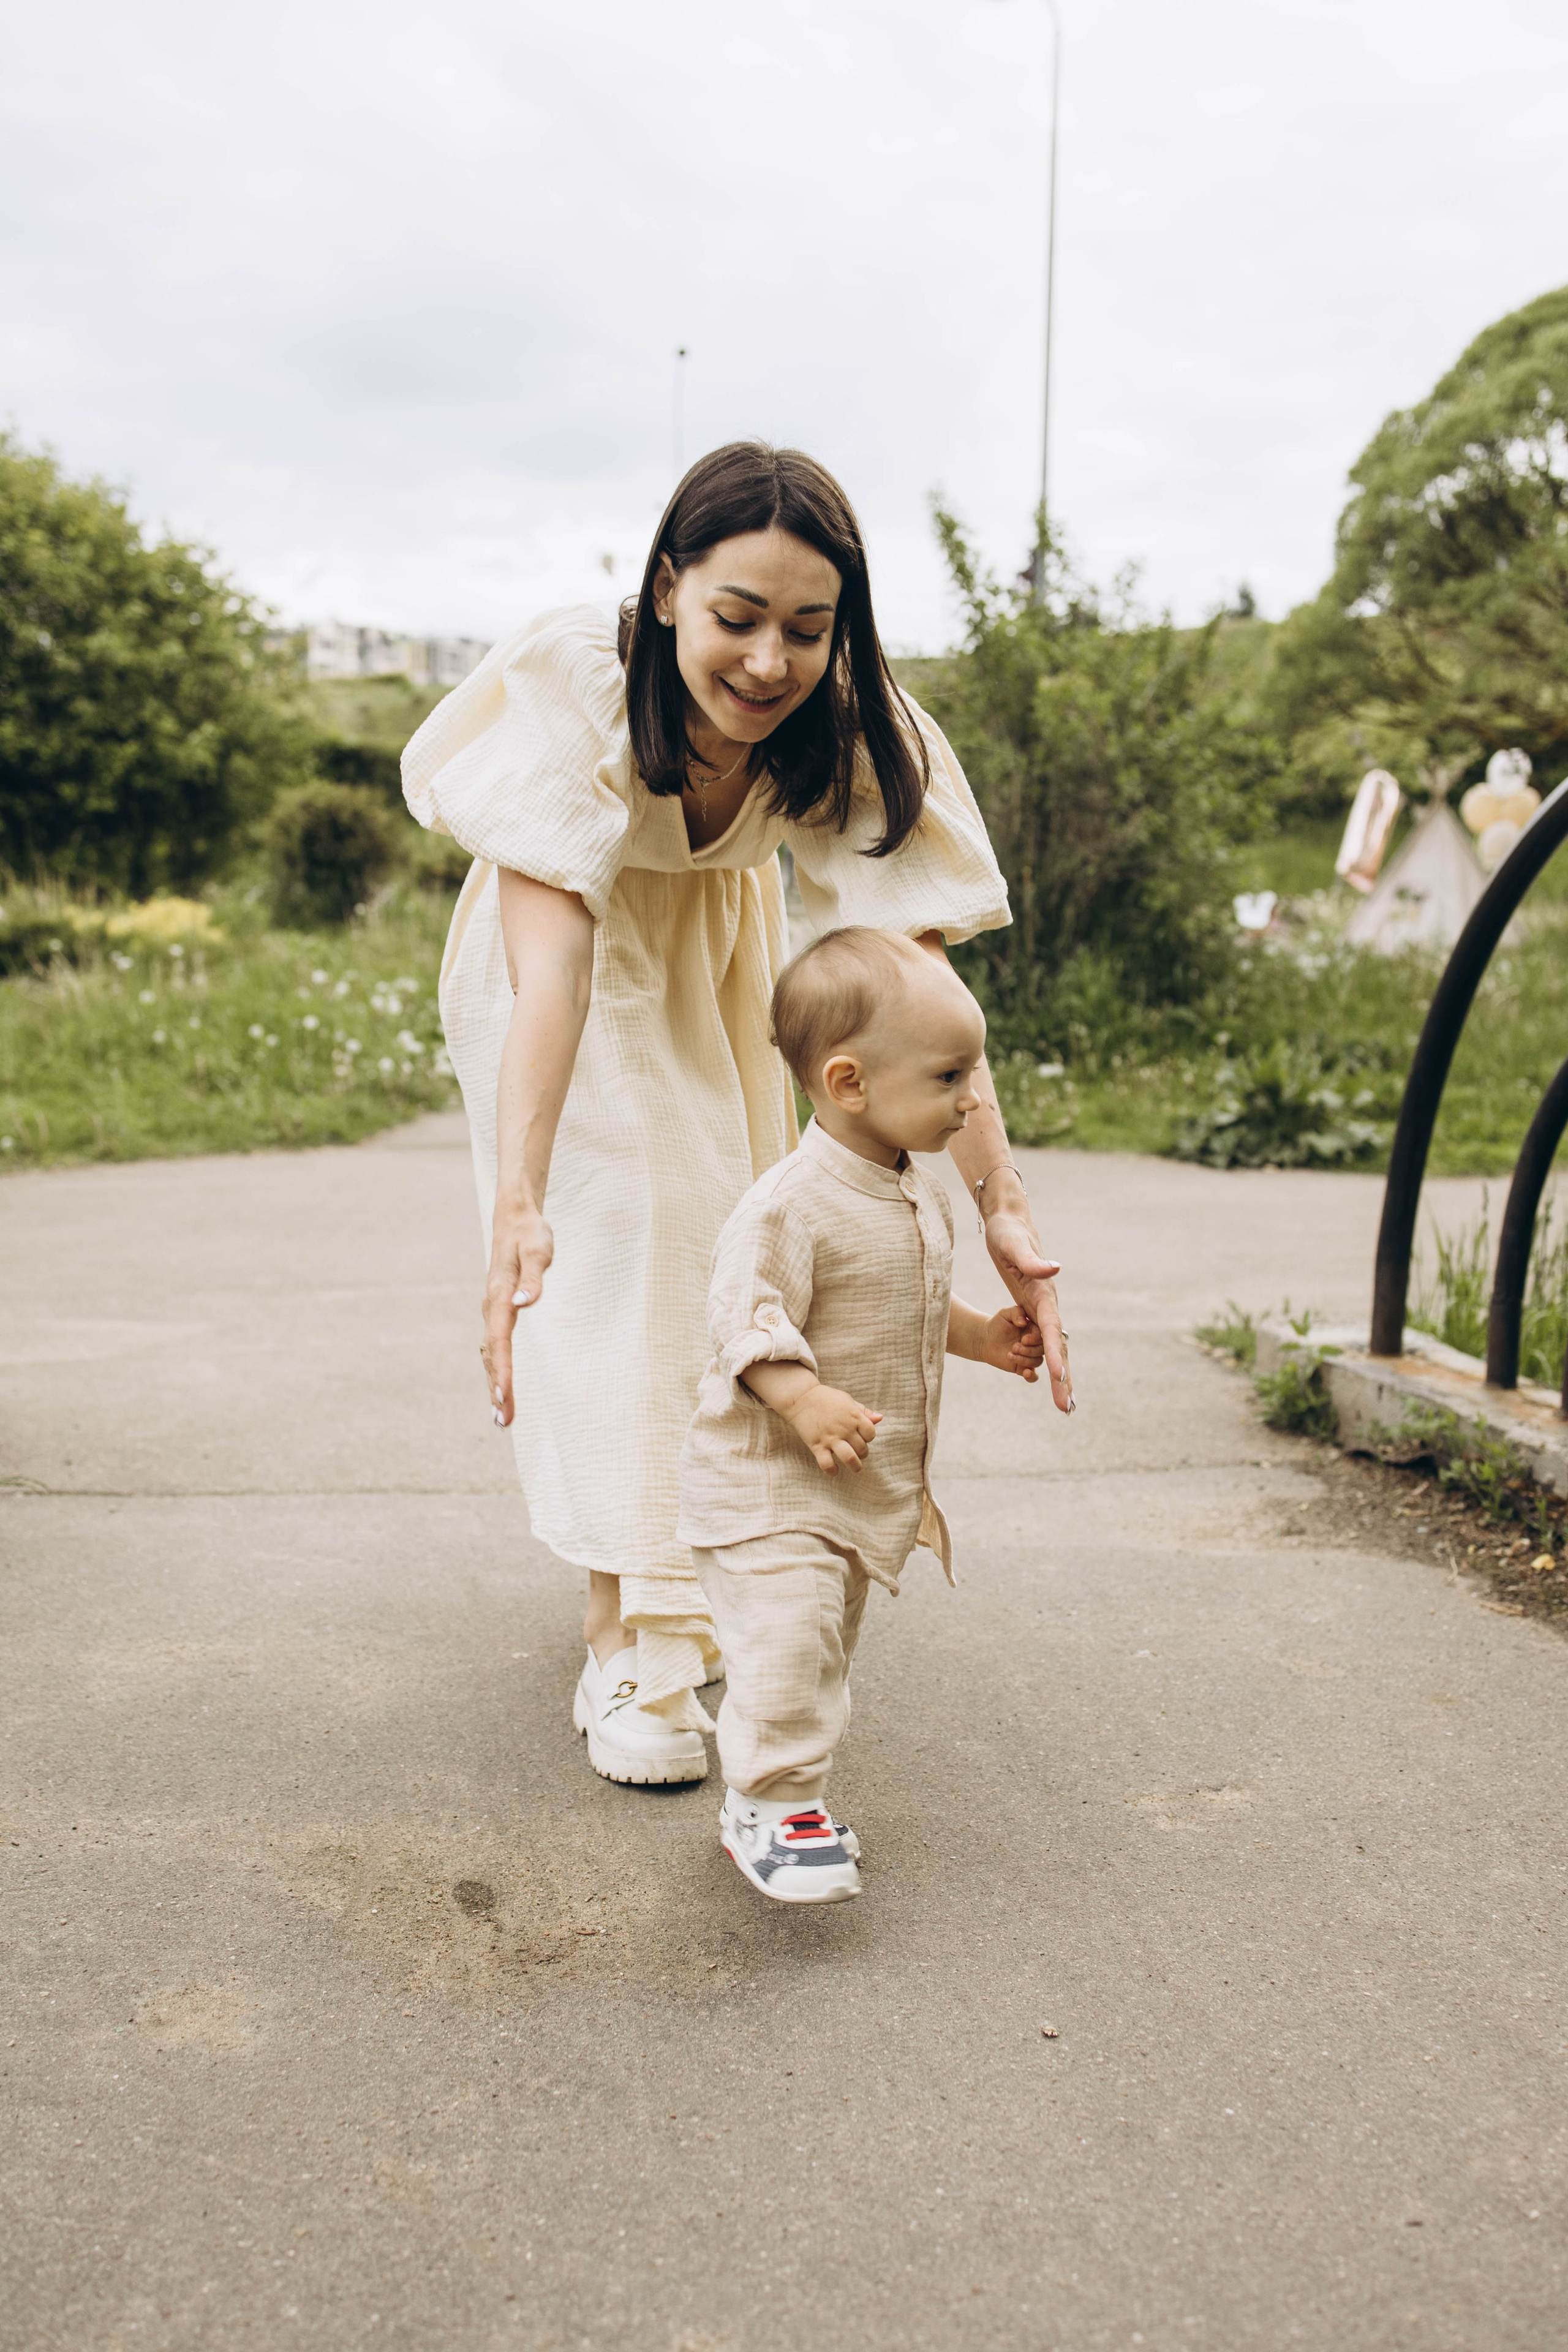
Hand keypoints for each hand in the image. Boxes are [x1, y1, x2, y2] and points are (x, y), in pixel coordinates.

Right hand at [482, 1207, 553, 1426]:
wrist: (515, 1220)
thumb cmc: (530, 1234)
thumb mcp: (538, 1250)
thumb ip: (533, 1277)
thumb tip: (525, 1303)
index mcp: (500, 1295)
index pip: (500, 1340)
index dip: (502, 1369)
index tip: (505, 1395)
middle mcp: (491, 1307)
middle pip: (492, 1355)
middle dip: (497, 1388)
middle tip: (503, 1421)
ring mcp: (492, 1311)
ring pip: (491, 1355)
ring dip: (495, 1384)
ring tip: (502, 1417)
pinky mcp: (498, 1312)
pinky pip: (494, 1348)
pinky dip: (496, 1371)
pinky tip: (500, 1389)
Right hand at [780, 1381, 883, 1473]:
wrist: (801, 1398)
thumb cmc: (826, 1398)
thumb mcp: (848, 1400)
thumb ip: (864, 1411)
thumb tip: (880, 1418)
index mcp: (854, 1416)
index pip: (871, 1434)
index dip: (868, 1437)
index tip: (861, 1437)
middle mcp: (845, 1428)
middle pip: (862, 1449)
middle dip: (862, 1453)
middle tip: (855, 1450)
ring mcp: (831, 1438)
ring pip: (850, 1458)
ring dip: (855, 1466)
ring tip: (854, 1467)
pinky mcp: (817, 1445)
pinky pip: (827, 1464)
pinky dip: (832, 1470)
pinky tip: (834, 1470)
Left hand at [978, 1303, 1045, 1380]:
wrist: (985, 1338)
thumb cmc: (997, 1324)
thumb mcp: (1005, 1314)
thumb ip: (1016, 1313)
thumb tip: (1024, 1322)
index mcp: (1035, 1329)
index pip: (1043, 1335)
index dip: (1034, 1339)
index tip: (1023, 1339)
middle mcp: (1036, 1343)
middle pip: (1042, 1350)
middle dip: (1028, 1350)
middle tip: (1014, 1347)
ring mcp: (1030, 1356)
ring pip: (1037, 1362)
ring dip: (1024, 1360)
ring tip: (1010, 1354)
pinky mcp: (1023, 1367)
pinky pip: (1033, 1376)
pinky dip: (1032, 1377)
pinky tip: (1026, 1373)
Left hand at [984, 1209, 1071, 1415]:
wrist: (1008, 1225)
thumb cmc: (1008, 1234)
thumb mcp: (1013, 1245)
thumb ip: (1032, 1260)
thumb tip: (1055, 1268)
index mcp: (1043, 1294)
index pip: (1051, 1329)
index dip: (1054, 1354)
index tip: (1059, 1378)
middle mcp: (1047, 1307)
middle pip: (1058, 1348)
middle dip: (1063, 1379)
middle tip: (1067, 1409)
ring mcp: (1041, 1312)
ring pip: (1053, 1350)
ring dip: (1059, 1378)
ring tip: (1066, 1407)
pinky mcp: (1033, 1313)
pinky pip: (1042, 1345)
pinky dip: (1047, 1365)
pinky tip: (1048, 1383)